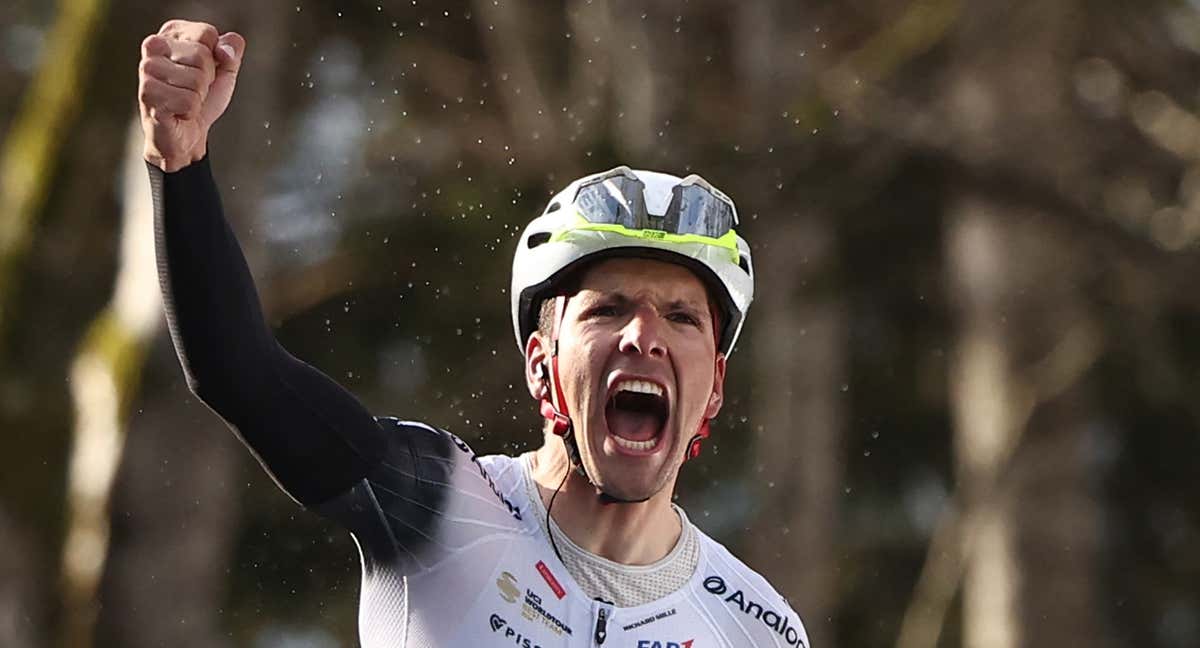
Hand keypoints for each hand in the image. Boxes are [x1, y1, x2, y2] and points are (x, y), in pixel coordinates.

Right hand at [138, 20, 243, 171]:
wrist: (185, 135)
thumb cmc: (201, 99)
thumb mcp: (224, 71)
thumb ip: (231, 52)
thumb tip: (227, 48)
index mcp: (171, 32)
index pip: (207, 32)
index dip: (215, 57)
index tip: (202, 71)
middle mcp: (153, 45)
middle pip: (202, 55)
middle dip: (207, 79)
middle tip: (193, 90)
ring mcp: (147, 69)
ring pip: (196, 78)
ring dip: (198, 96)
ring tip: (184, 101)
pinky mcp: (148, 93)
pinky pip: (189, 100)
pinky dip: (190, 111)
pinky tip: (177, 112)